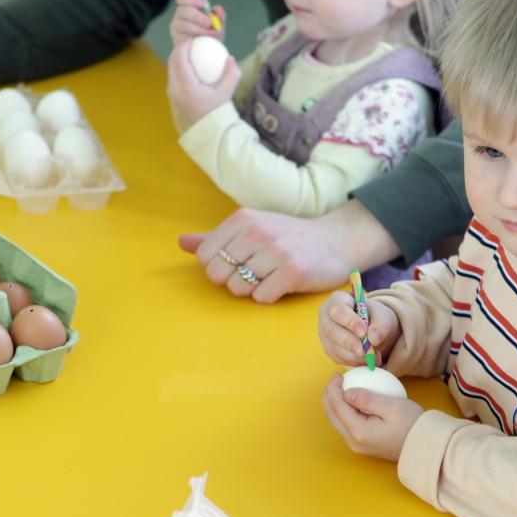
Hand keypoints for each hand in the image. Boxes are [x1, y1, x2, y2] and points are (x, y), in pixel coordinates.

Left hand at [166, 39, 240, 125]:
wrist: (210, 129)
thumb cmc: (218, 110)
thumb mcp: (227, 91)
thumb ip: (231, 73)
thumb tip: (230, 57)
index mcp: (186, 86)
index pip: (179, 60)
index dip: (183, 46)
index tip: (193, 40)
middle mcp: (175, 89)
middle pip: (171, 62)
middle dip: (179, 50)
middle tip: (190, 44)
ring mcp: (172, 94)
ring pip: (170, 69)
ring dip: (178, 59)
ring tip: (189, 53)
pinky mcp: (172, 97)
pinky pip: (173, 77)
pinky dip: (178, 68)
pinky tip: (189, 67)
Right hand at [169, 0, 225, 46]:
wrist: (209, 51)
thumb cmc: (212, 34)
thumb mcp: (219, 25)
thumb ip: (220, 17)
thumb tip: (218, 8)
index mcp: (188, 6)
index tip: (205, 4)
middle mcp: (180, 14)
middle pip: (183, 10)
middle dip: (198, 16)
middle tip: (210, 23)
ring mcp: (176, 27)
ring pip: (182, 24)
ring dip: (197, 29)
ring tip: (208, 34)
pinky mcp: (175, 39)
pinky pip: (182, 37)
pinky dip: (193, 39)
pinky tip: (200, 41)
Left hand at [177, 200, 400, 303]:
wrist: (335, 241)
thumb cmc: (286, 237)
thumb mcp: (250, 228)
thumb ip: (214, 238)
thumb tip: (181, 243)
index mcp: (243, 218)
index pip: (205, 256)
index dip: (217, 267)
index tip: (236, 264)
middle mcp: (257, 231)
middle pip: (218, 274)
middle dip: (232, 280)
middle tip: (253, 273)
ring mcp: (276, 251)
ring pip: (238, 288)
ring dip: (252, 290)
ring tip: (269, 277)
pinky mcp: (292, 271)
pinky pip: (261, 297)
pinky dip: (269, 296)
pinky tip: (282, 284)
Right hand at [318, 291, 399, 365]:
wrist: (372, 329)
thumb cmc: (375, 317)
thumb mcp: (383, 316)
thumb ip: (381, 325)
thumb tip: (374, 339)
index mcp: (338, 300)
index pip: (338, 310)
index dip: (349, 322)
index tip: (363, 332)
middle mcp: (326, 316)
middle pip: (330, 330)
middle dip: (349, 342)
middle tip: (365, 351)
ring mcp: (324, 333)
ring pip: (333, 347)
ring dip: (353, 355)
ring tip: (372, 357)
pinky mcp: (328, 348)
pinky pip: (337, 358)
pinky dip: (352, 361)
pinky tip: (365, 360)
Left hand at [322, 374, 423, 461]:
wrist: (426, 446)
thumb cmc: (412, 424)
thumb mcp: (392, 406)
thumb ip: (367, 398)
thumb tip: (347, 393)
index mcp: (358, 432)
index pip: (337, 406)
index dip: (333, 387)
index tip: (339, 374)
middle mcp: (354, 441)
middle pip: (331, 415)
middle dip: (330, 395)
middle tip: (337, 379)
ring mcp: (357, 446)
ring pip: (336, 421)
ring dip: (335, 403)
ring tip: (342, 387)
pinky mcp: (363, 445)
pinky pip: (346, 425)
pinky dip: (344, 411)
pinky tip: (352, 400)